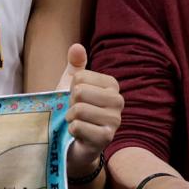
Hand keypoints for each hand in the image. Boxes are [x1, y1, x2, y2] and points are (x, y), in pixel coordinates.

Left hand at [57, 43, 121, 176]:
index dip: (71, 89)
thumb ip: (75, 65)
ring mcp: (115, 121)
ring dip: (70, 117)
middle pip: (80, 92)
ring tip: (76, 122)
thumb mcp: (71, 85)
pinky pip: (78, 126)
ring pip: (79, 110)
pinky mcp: (106, 138)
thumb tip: (77, 46)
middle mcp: (118, 101)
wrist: (73, 142)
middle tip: (75, 112)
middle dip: (70, 104)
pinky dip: (71, 130)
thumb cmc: (74, 109)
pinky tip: (78, 134)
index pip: (79, 77)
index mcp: (112, 85)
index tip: (76, 99)